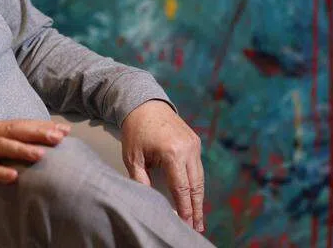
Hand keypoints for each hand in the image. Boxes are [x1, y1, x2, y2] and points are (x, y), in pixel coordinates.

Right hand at [0, 119, 71, 192]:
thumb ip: (4, 137)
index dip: (42, 125)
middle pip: (14, 130)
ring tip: (40, 155)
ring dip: (21, 150)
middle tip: (59, 137)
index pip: (21, 123)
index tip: (64, 130)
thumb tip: (33, 141)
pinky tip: (13, 176)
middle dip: (37, 133)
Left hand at [120, 100, 206, 233]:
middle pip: (196, 185)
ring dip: (199, 198)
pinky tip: (195, 197)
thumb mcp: (132, 157)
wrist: (145, 104)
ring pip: (200, 177)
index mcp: (172, 152)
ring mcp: (194, 144)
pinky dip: (197, 183)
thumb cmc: (135, 131)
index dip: (184, 208)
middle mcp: (188, 148)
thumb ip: (140, 180)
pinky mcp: (195, 141)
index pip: (181, 187)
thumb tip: (149, 202)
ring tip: (198, 218)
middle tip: (197, 227)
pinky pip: (198, 166)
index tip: (185, 223)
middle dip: (196, 208)